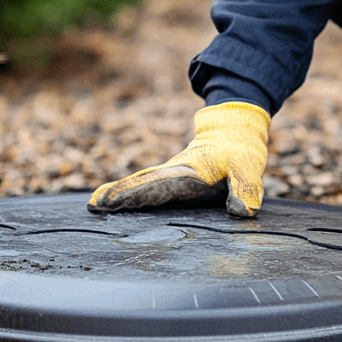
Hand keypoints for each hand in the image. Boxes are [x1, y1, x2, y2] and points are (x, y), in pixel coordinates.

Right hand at [88, 102, 269, 217]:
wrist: (233, 129)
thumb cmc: (241, 148)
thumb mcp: (248, 166)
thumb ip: (246, 188)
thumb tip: (241, 212)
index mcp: (189, 172)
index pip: (157, 186)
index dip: (135, 195)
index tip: (111, 200)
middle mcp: (174, 175)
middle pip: (141, 185)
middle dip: (118, 195)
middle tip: (93, 206)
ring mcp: (171, 178)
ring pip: (140, 185)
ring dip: (119, 195)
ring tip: (95, 205)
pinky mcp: (172, 181)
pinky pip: (147, 188)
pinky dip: (130, 195)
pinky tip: (117, 204)